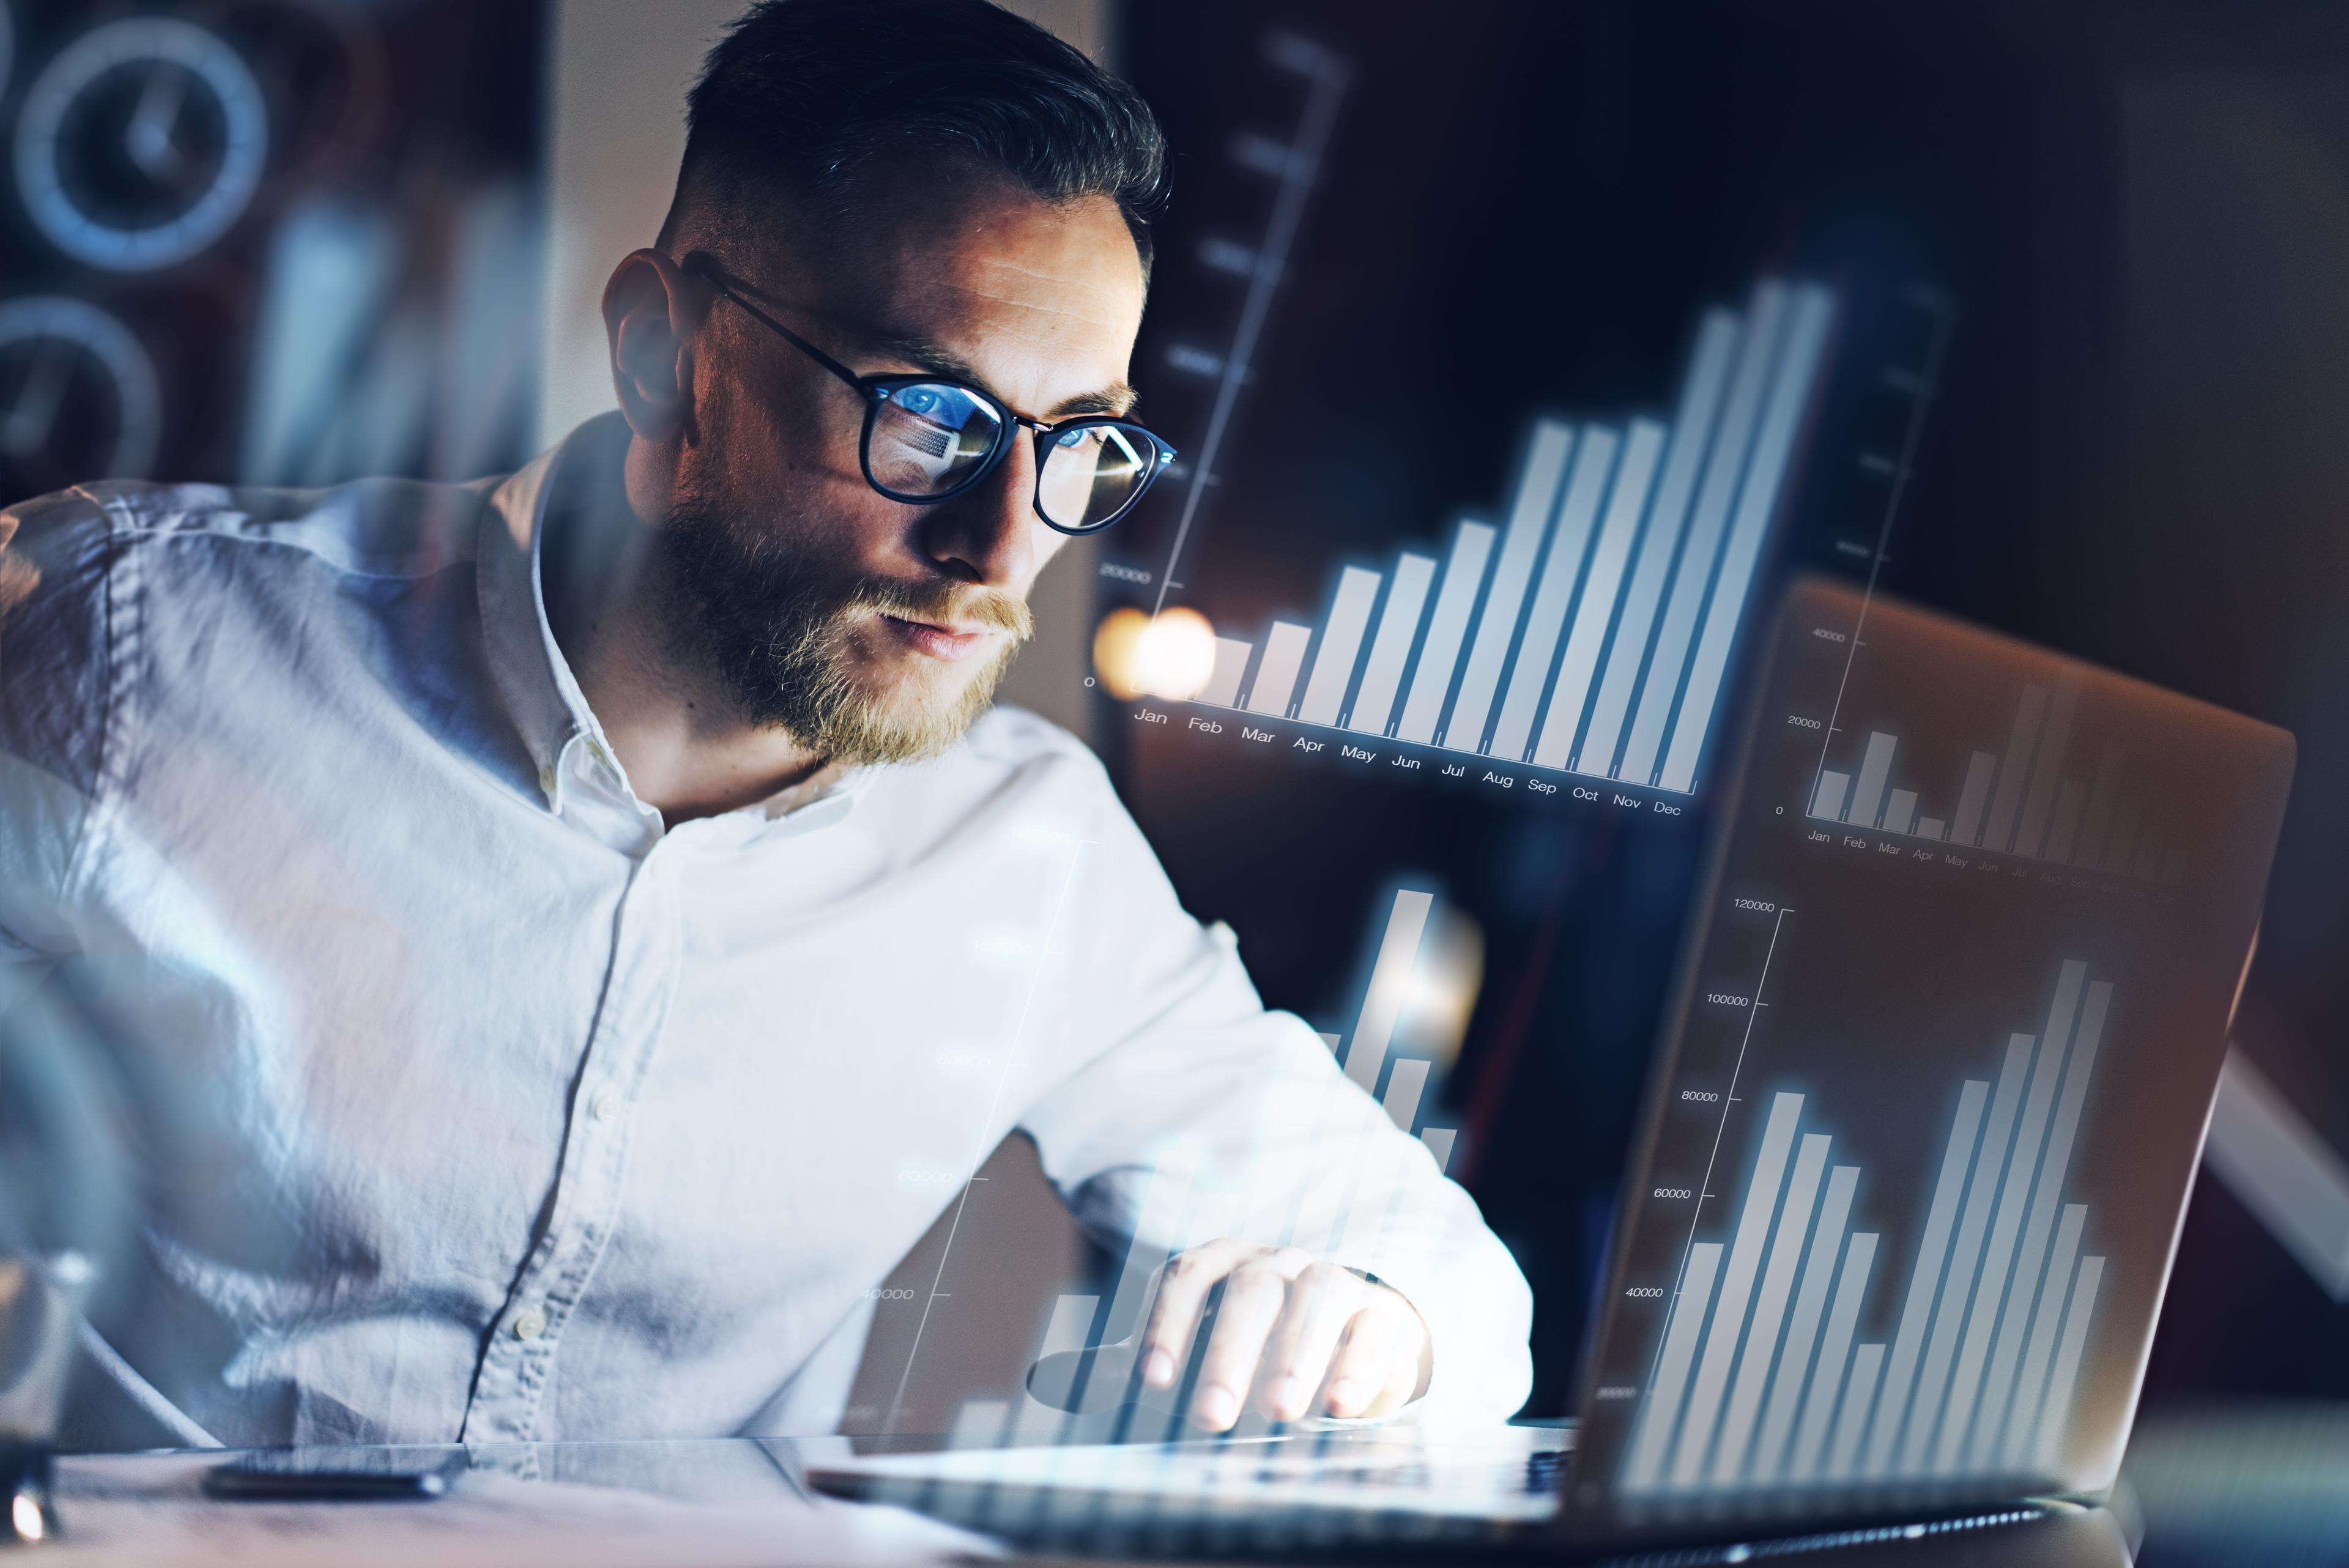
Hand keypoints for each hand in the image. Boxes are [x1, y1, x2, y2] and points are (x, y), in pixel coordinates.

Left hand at [1138, 1240, 1430, 1431]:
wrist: (1349, 1329)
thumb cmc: (1253, 1341)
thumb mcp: (1194, 1345)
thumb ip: (1130, 1362)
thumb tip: (1043, 1380)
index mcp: (1222, 1263)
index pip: (1186, 1277)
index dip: (1166, 1324)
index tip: (1151, 1382)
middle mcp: (1276, 1263)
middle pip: (1249, 1291)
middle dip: (1228, 1352)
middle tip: (1211, 1414)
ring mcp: (1332, 1279)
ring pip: (1315, 1299)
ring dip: (1295, 1354)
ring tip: (1279, 1410)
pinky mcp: (1380, 1313)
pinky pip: (1371, 1328)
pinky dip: (1357, 1365)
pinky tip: (1342, 1406)